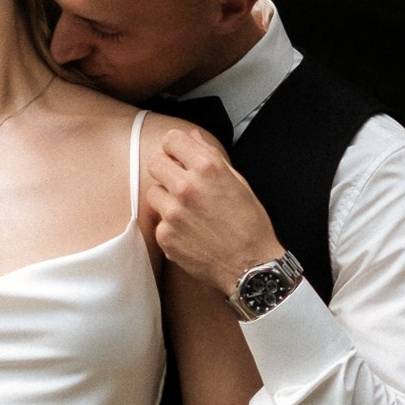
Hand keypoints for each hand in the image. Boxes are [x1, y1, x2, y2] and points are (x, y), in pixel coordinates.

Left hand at [148, 123, 283, 301]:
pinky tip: (190, 231)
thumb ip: (211, 156)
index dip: (175, 147)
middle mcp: (187, 186)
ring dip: (166, 198)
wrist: (250, 267)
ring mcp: (173, 212)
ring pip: (153, 192)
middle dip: (166, 169)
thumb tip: (193, 138)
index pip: (171, 140)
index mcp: (207, 168)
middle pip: (155, 162)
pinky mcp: (165, 235)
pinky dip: (170, 225)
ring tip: (188, 211)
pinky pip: (159, 221)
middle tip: (180, 182)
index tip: (178, 155)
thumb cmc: (249, 226)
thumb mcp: (238, 182)